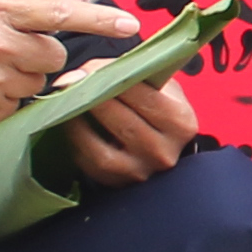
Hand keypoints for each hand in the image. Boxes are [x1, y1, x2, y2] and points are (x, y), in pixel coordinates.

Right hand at [0, 0, 141, 125]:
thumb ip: (30, 2)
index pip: (59, 13)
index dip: (98, 19)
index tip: (129, 24)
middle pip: (54, 57)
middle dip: (40, 55)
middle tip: (9, 47)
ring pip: (37, 84)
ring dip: (21, 78)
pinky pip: (16, 106)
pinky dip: (3, 99)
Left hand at [60, 73, 199, 187]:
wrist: (160, 142)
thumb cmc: (156, 105)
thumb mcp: (157, 84)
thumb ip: (125, 70)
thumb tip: (80, 74)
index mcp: (181, 123)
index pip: (144, 97)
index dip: (114, 80)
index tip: (90, 69)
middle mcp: (163, 152)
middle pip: (123, 122)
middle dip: (94, 99)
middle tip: (74, 83)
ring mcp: (140, 171)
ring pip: (102, 148)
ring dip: (80, 122)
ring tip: (70, 103)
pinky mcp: (118, 182)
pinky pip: (90, 161)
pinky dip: (77, 139)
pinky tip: (71, 122)